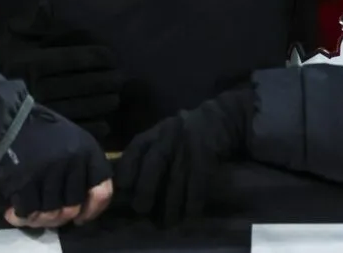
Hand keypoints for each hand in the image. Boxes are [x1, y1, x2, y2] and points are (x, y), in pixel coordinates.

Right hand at [0, 1, 122, 141]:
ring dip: (103, 102)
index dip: (98, 57)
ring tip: (115, 98)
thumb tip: (47, 4)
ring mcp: (42, 111)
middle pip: (84, 83)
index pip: (76, 58)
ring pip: (82, 106)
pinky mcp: (41, 130)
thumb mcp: (6, 35)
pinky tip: (103, 123)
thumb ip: (29, 20)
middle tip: (121, 78)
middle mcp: (42, 86)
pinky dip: (91, 126)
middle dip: (107, 81)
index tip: (112, 57)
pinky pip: (72, 128)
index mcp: (35, 61)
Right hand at [0, 105, 112, 227]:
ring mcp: (49, 172)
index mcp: (88, 151)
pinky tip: (13, 213)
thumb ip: (81, 169)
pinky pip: (28, 211)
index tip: (80, 218)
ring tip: (30, 214)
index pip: (102, 192)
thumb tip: (82, 207)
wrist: (6, 120)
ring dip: (39, 219)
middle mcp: (73, 163)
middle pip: (72, 208)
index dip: (92, 211)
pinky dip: (21, 217)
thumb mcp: (72, 140)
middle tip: (46, 214)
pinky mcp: (26, 181)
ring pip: (51, 213)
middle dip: (59, 217)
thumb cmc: (40, 131)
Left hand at [115, 86, 253, 226]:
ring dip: (171, 205)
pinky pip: (198, 183)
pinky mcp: (207, 154)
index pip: (136, 148)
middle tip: (141, 210)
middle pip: (154, 163)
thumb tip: (127, 187)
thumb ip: (147, 153)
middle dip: (146, 189)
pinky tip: (190, 215)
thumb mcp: (162, 135)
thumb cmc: (183, 134)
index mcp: (155, 133)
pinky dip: (193, 202)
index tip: (122, 188)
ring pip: (176, 178)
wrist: (219, 119)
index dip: (127, 168)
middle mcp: (169, 137)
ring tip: (167, 223)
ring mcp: (188, 145)